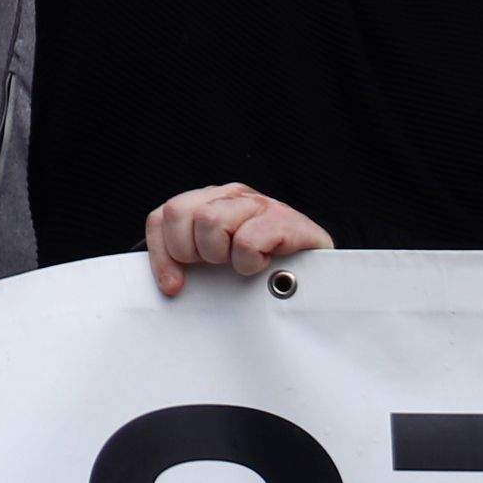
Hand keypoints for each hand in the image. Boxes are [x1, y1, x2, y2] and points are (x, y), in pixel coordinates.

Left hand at [141, 182, 331, 297]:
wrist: (320, 269)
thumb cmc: (264, 267)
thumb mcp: (219, 262)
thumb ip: (190, 262)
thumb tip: (169, 284)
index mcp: (207, 201)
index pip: (162, 216)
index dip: (162, 255)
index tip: (174, 287)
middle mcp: (229, 195)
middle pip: (180, 213)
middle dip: (192, 252)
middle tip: (217, 266)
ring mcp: (257, 203)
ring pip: (209, 222)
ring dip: (222, 256)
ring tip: (241, 264)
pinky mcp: (283, 219)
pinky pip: (247, 241)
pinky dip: (249, 261)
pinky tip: (262, 264)